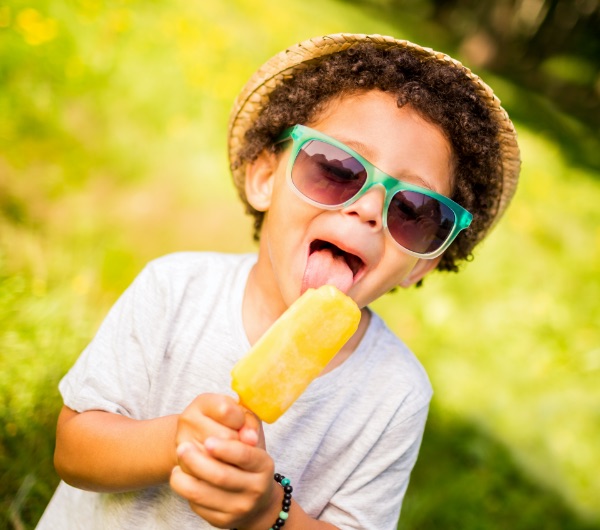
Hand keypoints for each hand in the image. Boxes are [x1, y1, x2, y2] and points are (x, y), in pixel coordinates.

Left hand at [171, 394, 274, 527]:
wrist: (256, 498)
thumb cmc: (248, 459)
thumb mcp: (251, 436)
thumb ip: (245, 422)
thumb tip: (241, 427)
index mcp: (264, 464)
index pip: (244, 455)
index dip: (226, 448)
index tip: (208, 440)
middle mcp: (256, 488)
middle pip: (221, 475)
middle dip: (197, 461)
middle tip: (182, 447)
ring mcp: (240, 507)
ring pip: (204, 494)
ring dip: (184, 479)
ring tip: (175, 467)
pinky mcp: (224, 521)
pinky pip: (199, 507)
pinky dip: (187, 492)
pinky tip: (182, 480)